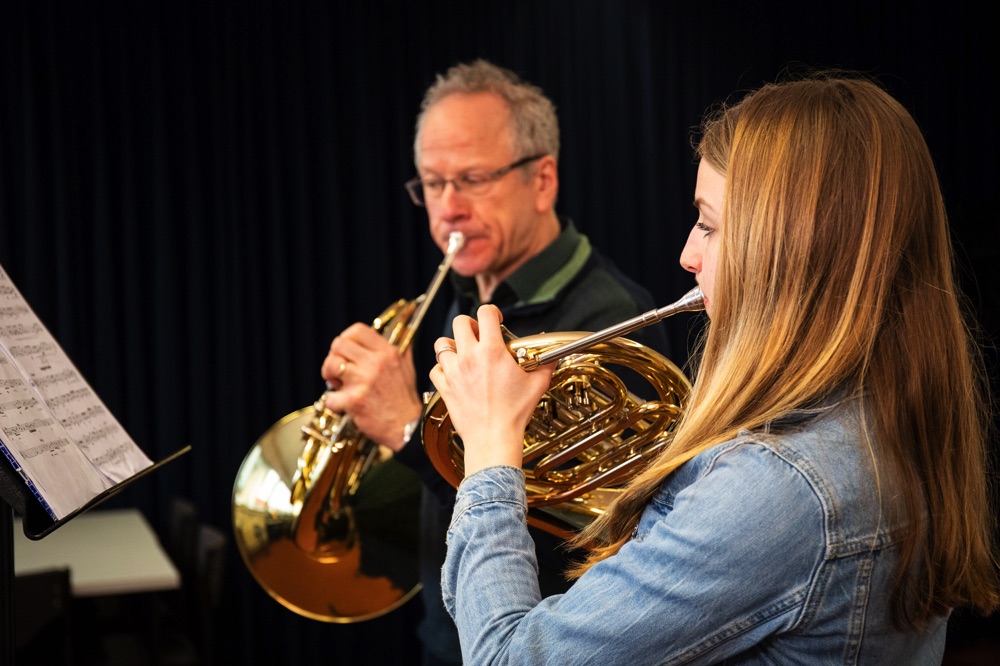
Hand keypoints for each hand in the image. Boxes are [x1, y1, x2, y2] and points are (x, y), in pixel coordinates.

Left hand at [321, 323, 422, 450]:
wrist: (407, 428)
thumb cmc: (404, 400)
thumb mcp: (407, 368)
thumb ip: (400, 350)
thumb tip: (394, 333)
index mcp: (388, 352)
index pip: (358, 330)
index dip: (346, 337)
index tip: (345, 350)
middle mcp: (376, 363)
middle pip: (339, 344)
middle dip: (333, 357)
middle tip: (338, 371)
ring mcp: (364, 381)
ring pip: (331, 365)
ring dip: (329, 376)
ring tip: (338, 386)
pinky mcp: (354, 401)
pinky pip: (330, 397)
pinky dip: (333, 403)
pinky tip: (343, 407)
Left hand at [429, 305, 553, 475]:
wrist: (493, 438)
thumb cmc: (514, 413)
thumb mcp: (537, 385)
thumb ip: (546, 367)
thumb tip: (553, 358)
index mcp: (492, 351)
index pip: (485, 313)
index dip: (492, 312)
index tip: (496, 320)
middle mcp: (469, 357)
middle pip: (460, 322)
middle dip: (470, 324)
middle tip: (478, 335)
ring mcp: (454, 371)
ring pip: (441, 344)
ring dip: (452, 345)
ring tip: (463, 353)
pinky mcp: (444, 386)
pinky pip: (435, 368)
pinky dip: (442, 368)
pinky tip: (454, 373)